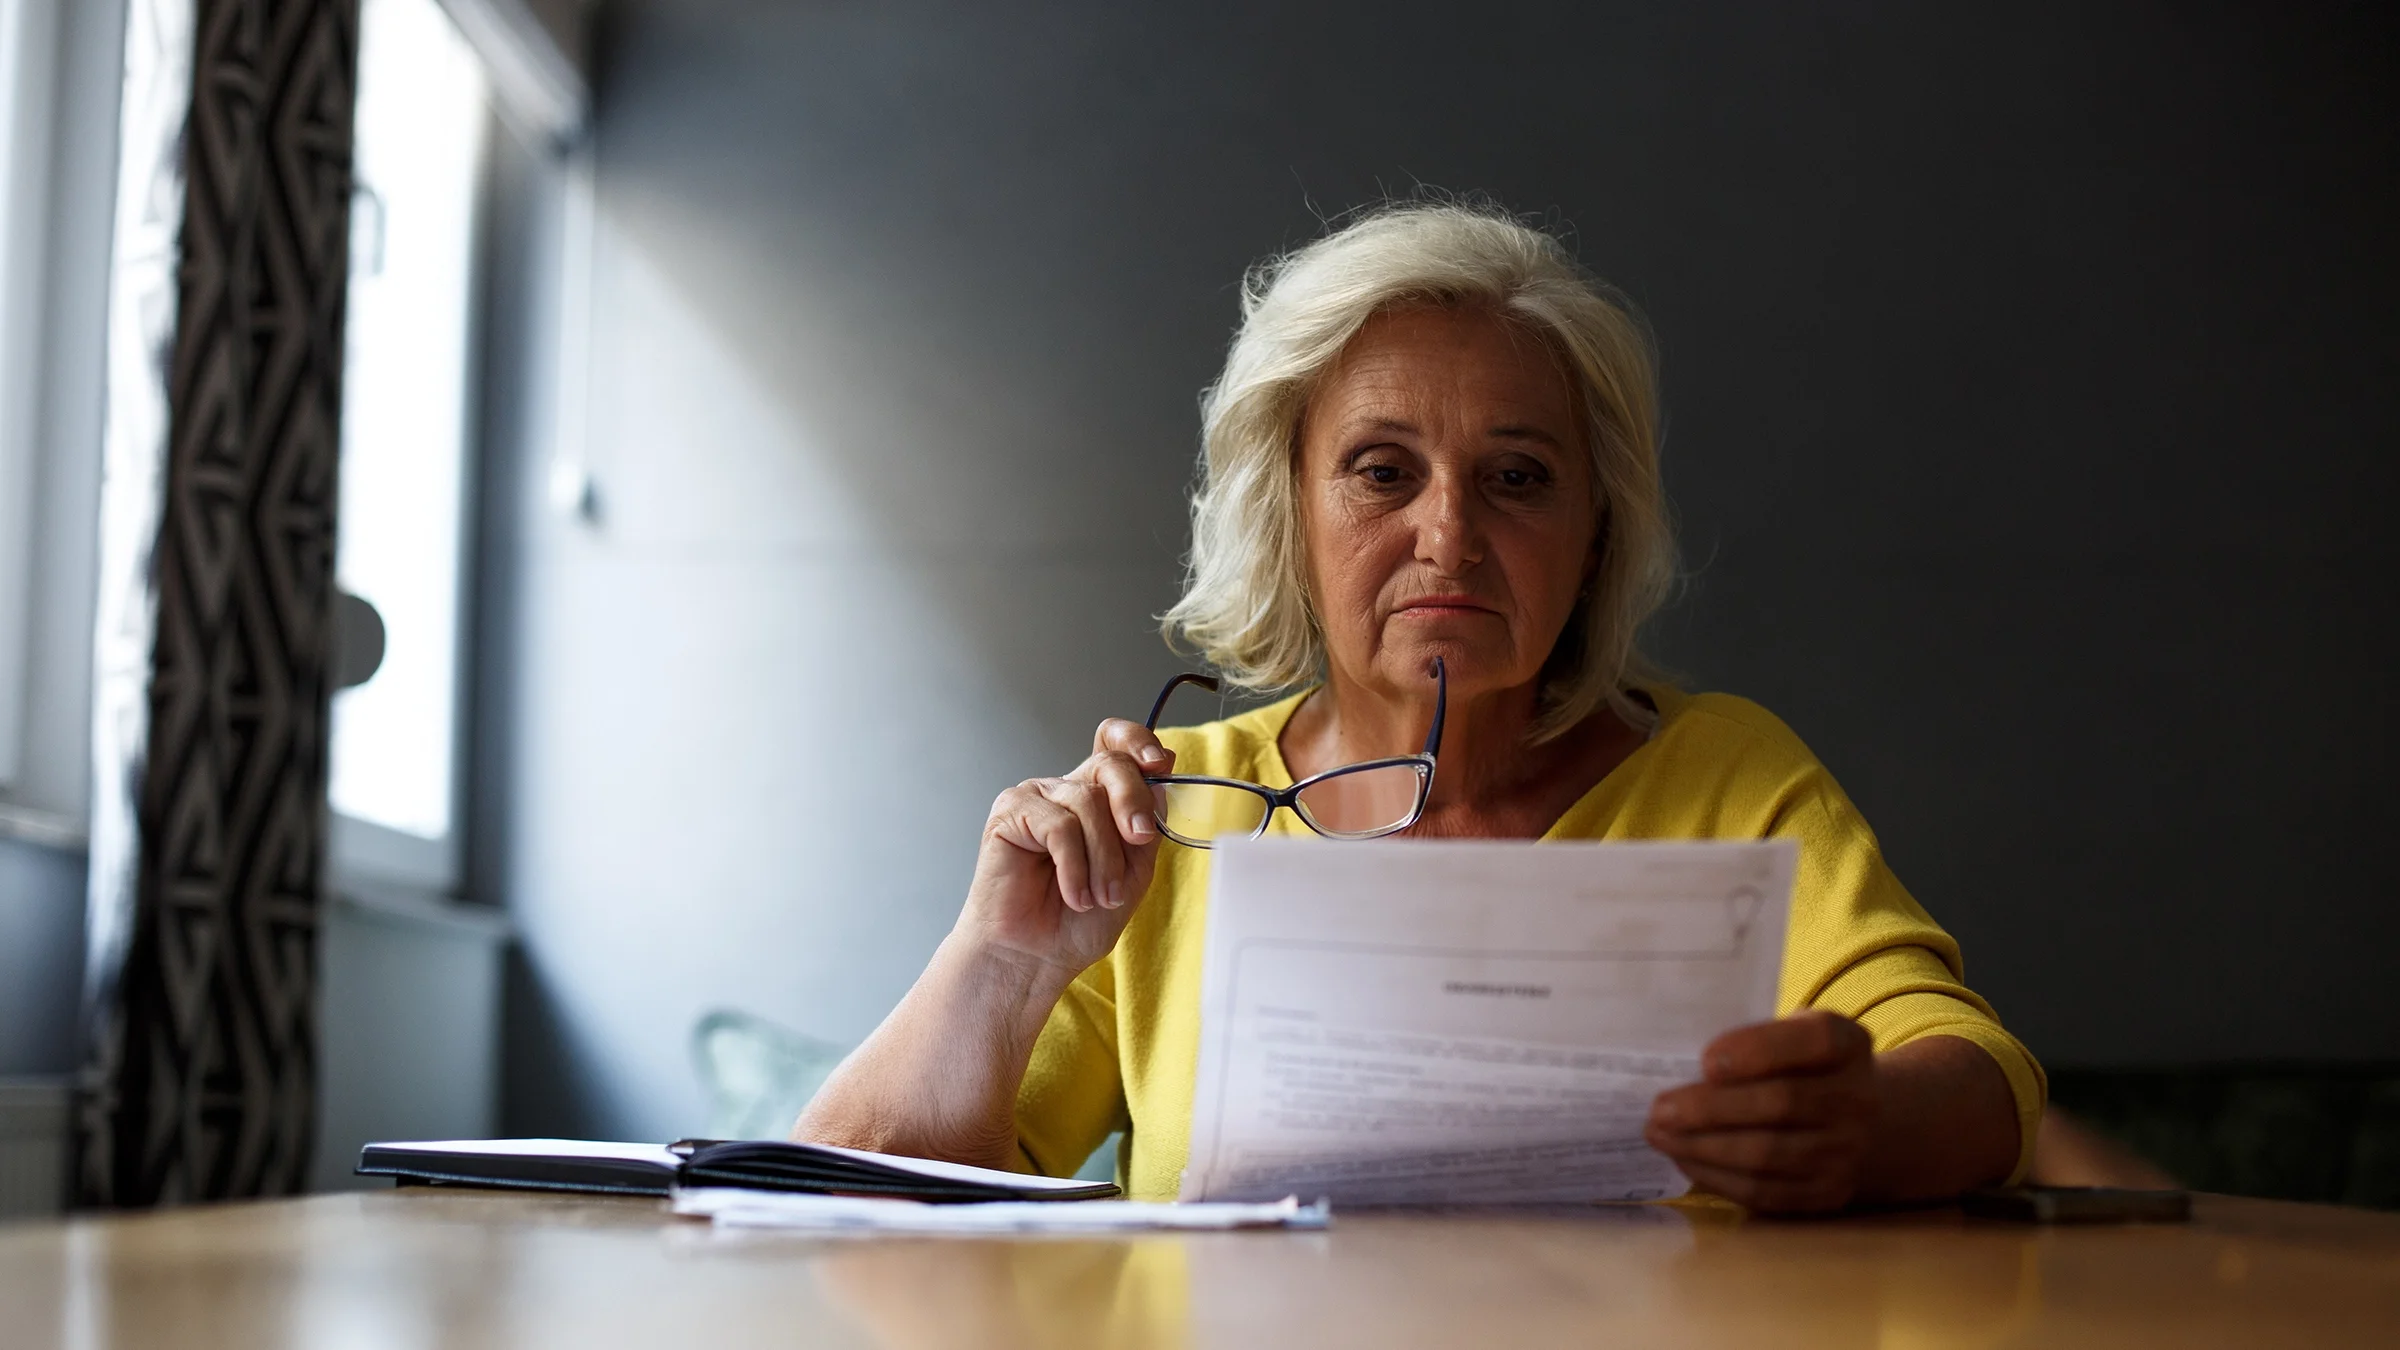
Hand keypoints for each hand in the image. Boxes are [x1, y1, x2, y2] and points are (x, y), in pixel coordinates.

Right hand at [955, 717, 1178, 979]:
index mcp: (1098, 799)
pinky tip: (1073, 894)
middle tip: (1139, 838)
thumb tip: (1160, 783)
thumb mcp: (1132, 872)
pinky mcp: (1010, 813)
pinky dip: (1074, 866)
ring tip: (1099, 896)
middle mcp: (1067, 791)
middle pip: (1109, 764)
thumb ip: (1146, 827)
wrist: (1036, 957)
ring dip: (1103, 857)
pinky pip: (1059, 825)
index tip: (1160, 762)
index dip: (1138, 741)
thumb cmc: (1077, 921)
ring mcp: (1038, 798)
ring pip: (1088, 801)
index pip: (1116, 745)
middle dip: (1132, 801)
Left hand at [1645, 1010, 1876, 1213]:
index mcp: (1848, 1045)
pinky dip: (1717, 1177)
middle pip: (1782, 1103)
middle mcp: (1858, 1099)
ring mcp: (1847, 1152)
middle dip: (1711, 1108)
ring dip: (1704, 1147)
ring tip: (1659, 1135)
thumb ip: (1750, 1041)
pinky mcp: (1827, 1193)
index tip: (1706, 1061)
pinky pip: (1765, 1191)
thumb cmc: (1800, 1068)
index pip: (1813, 1041)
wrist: (1861, 1124)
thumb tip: (1677, 1065)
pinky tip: (1684, 1159)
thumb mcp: (1790, 1036)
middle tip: (1659, 1109)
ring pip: (1768, 1154)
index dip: (1758, 1050)